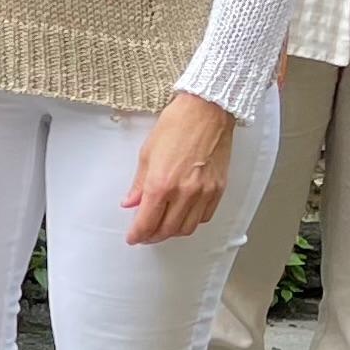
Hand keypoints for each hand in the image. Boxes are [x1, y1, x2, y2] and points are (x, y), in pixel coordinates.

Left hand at [120, 93, 237, 244]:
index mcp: (161, 184)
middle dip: (153, 236)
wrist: (207, 112)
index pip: (147, 222)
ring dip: (173, 232)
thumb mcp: (147, 153)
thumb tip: (130, 202)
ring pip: (188, 228)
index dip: (137, 234)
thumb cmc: (176, 125)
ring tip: (162, 227)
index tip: (132, 237)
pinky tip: (183, 215)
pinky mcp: (219, 189)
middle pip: (168, 230)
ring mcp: (204, 193)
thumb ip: (139, 184)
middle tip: (145, 234)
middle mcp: (184, 193)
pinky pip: (205, 216)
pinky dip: (192, 221)